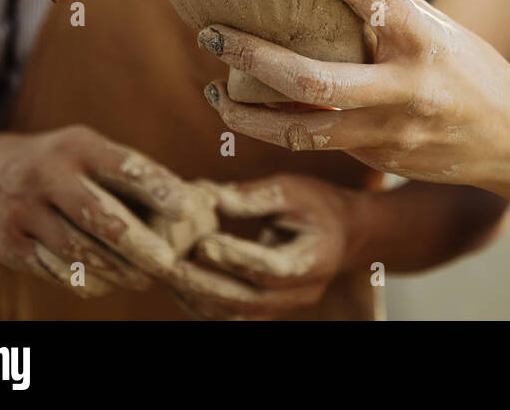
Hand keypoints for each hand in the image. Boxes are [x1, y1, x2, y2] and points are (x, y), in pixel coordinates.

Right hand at [0, 125, 202, 297]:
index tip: (187, 210)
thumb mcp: (89, 150)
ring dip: (117, 270)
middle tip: (168, 263)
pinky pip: (54, 270)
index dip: (157, 189)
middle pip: (98, 216)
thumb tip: (195, 204)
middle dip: (137, 243)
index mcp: (78, 148)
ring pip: (77, 251)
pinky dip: (87, 281)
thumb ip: (132, 174)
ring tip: (145, 279)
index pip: (123, 167)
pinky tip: (109, 284)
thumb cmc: (61, 163)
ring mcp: (24, 212)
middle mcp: (48, 177)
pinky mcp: (9, 245)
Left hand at [156, 174, 356, 320]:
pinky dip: (202, 304)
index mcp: (316, 259)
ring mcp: (284, 308)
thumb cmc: (318, 206)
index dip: (238, 258)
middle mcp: (302, 293)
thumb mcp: (294, 190)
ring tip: (167, 274)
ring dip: (197, 298)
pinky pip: (231, 318)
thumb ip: (255, 197)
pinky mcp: (267, 312)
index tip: (205, 242)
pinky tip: (179, 284)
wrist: (342, 236)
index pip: (272, 267)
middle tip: (170, 265)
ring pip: (235, 316)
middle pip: (248, 300)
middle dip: (205, 284)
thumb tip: (210, 196)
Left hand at [196, 0, 509, 188]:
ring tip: (213, 90)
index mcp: (421, 37)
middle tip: (208, 33)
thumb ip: (386, 14)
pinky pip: (317, 143)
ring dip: (247, 112)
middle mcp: (404, 85)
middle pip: (311, 79)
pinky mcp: (378, 158)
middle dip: (251, 57)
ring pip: (301, 128)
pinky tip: (251, 114)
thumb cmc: (469, 68)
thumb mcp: (436, 29)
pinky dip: (278, 128)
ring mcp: (389, 129)